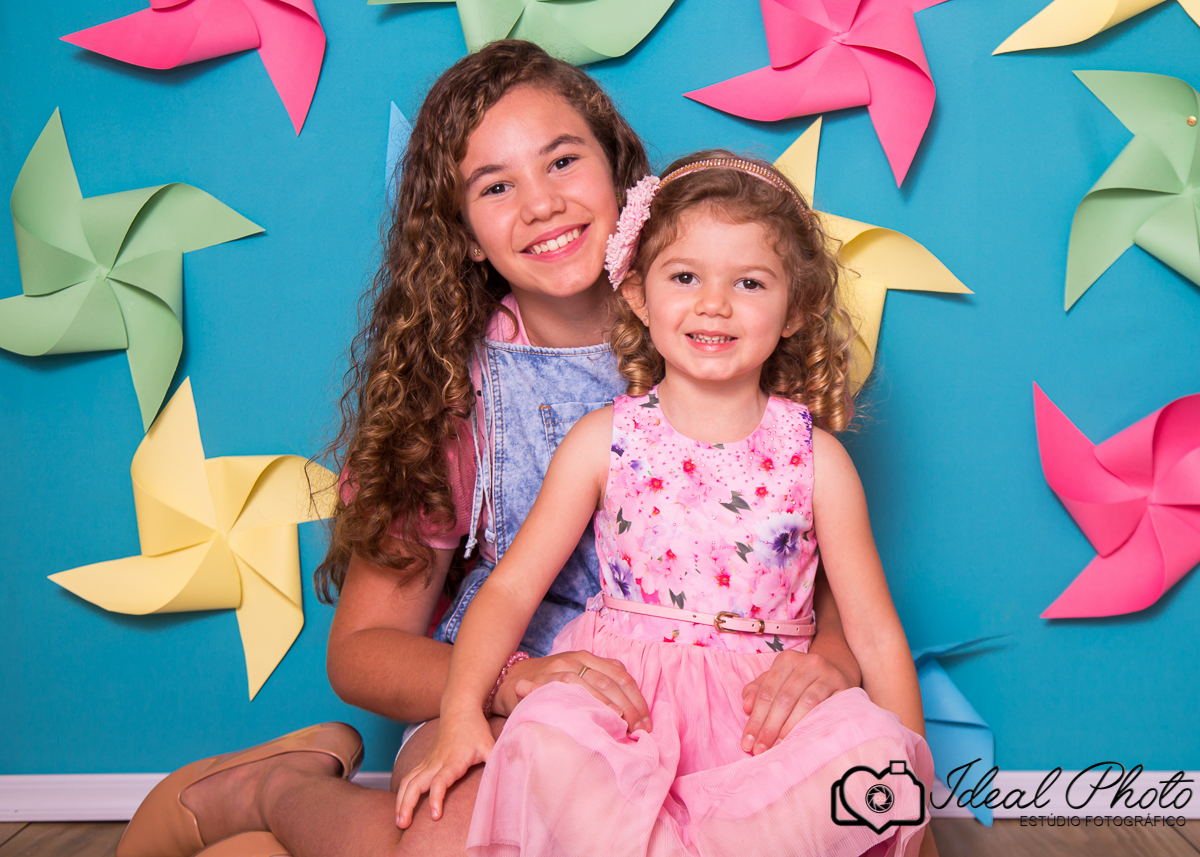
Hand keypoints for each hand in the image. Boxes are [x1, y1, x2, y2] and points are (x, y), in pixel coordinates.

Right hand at [394, 712, 494, 827]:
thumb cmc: (475, 727)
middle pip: (415, 784)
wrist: (459, 707)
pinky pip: (409, 777)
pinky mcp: (425, 761)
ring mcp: (428, 761)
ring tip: (399, 821)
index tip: (435, 815)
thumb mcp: (488, 743)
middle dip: (406, 805)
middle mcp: (436, 762)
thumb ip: (497, 758)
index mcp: (452, 760)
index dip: (436, 799)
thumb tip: (511, 772)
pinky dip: (402, 792)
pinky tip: (401, 805)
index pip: (440, 782)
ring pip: (408, 781)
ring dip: (401, 800)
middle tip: (402, 824)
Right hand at [493, 650, 651, 732]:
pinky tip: (596, 715)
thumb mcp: (577, 680)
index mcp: (590, 658)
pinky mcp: (545, 679)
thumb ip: (599, 688)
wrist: (511, 680)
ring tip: (623, 726)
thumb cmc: (549, 686)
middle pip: (613, 681)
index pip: (622, 675)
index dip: (638, 700)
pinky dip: (586, 700)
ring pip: (595, 682)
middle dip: (631, 707)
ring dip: (612, 705)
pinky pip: (569, 686)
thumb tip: (630, 716)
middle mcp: (579, 659)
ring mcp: (562, 667)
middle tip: (639, 731)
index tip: (646, 723)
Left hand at [740, 650, 852, 754]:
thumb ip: (758, 691)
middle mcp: (807, 663)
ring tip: (778, 748)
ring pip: (805, 704)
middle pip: (784, 699)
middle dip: (769, 728)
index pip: (766, 692)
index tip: (747, 743)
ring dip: (790, 729)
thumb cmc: (800, 684)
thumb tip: (747, 707)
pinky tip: (802, 739)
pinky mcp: (844, 688)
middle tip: (761, 750)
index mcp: (786, 660)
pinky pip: (827, 708)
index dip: (755, 719)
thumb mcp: (777, 682)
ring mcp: (828, 674)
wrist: (837, 676)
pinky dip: (812, 724)